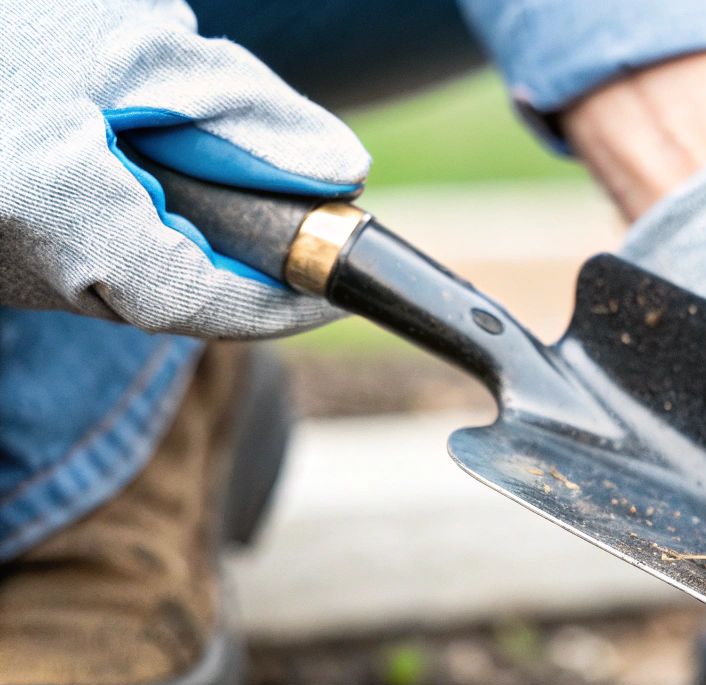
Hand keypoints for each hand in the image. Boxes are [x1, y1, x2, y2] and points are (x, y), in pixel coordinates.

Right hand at [0, 0, 369, 338]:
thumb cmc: (21, 27)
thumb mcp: (143, 52)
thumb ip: (249, 114)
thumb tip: (342, 172)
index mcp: (57, 212)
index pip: (196, 299)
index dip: (277, 305)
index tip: (335, 291)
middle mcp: (26, 264)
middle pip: (170, 297)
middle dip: (241, 268)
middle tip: (299, 223)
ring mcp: (12, 269)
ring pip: (136, 283)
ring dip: (194, 243)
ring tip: (216, 173)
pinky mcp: (8, 255)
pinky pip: (98, 264)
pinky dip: (147, 230)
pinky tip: (153, 174)